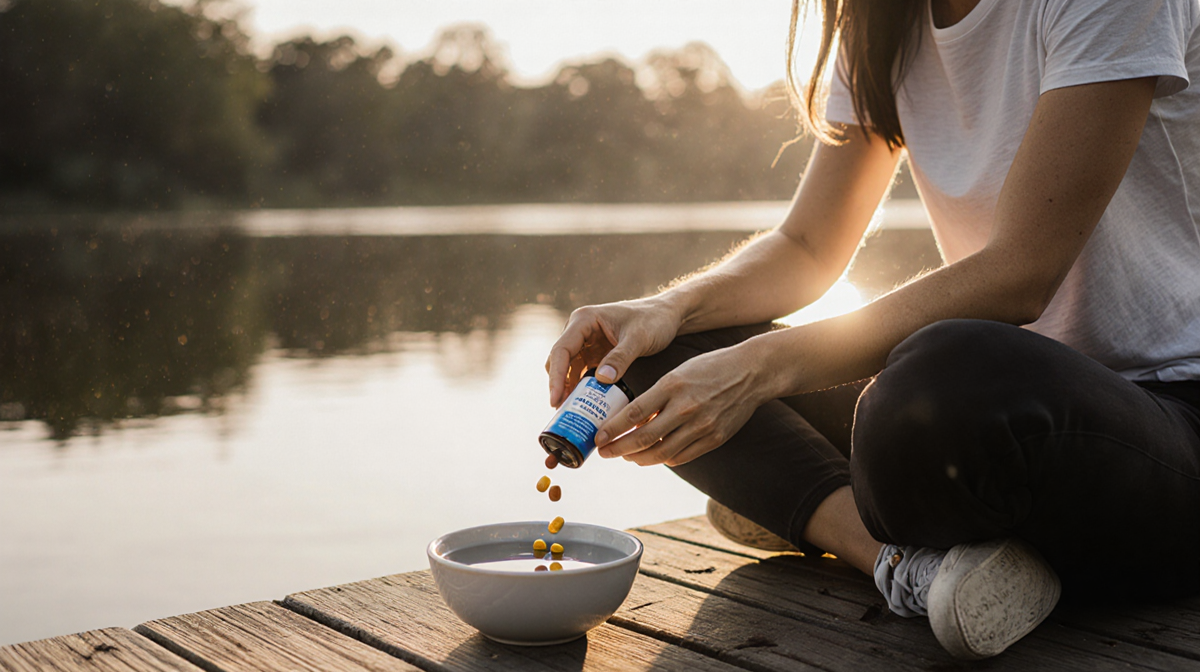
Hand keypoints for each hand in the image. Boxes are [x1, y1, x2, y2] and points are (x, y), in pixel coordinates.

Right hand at [545, 297, 680, 407]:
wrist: (669, 315)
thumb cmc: (654, 320)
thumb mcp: (639, 338)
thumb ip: (621, 357)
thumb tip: (601, 380)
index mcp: (584, 320)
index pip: (561, 350)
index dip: (556, 377)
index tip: (555, 399)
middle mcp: (580, 330)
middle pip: (560, 360)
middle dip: (559, 385)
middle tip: (562, 411)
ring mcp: (587, 342)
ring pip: (568, 368)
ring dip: (568, 389)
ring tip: (572, 412)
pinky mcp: (596, 353)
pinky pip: (582, 372)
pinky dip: (581, 387)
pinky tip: (584, 403)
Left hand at [594, 342, 766, 466]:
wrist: (752, 372)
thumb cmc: (710, 368)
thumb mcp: (678, 373)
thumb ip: (657, 396)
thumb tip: (633, 420)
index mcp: (673, 385)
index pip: (634, 412)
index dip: (613, 429)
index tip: (599, 437)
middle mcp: (686, 407)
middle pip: (644, 437)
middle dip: (619, 449)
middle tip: (605, 452)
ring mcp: (702, 425)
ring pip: (661, 452)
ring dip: (639, 458)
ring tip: (627, 456)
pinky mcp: (714, 438)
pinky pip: (682, 456)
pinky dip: (664, 458)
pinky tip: (654, 455)